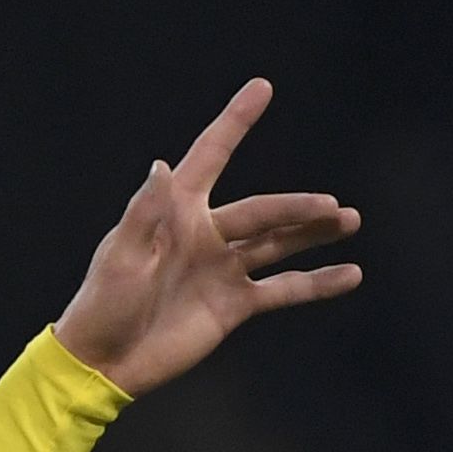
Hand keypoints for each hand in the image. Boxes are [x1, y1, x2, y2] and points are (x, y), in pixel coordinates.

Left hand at [52, 80, 360, 397]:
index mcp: (176, 212)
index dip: (235, 122)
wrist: (104, 363)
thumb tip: (161, 165)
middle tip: (331, 208)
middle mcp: (206, 234)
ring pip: (279, 242)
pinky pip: (283, 289)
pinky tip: (350, 274)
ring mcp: (223, 269)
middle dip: (297, 208)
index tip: (261, 88)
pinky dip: (316, 283)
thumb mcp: (121, 257)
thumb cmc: (103, 305)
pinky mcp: (234, 304)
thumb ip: (144, 213)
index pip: (211, 156)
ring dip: (313, 232)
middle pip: (262, 211)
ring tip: (348, 220)